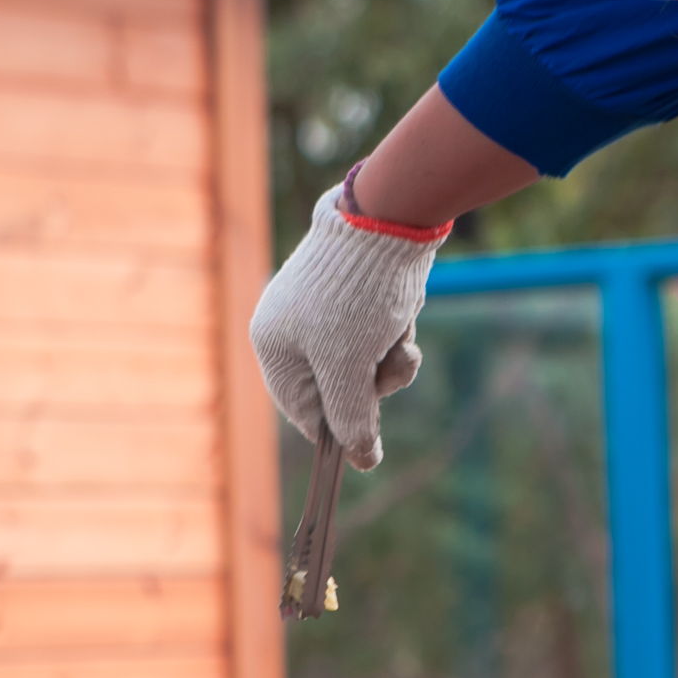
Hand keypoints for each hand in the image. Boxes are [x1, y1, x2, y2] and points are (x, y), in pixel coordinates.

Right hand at [249, 184, 446, 470]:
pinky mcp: (356, 290)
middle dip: (373, 382)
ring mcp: (324, 306)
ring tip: (402, 335)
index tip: (368, 444)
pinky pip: (377, 331)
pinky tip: (405, 312)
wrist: (390, 217)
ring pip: (364, 360)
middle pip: (338, 386)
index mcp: (273, 344)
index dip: (338, 429)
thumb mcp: (350, 368)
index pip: (302, 410)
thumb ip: (351, 419)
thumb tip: (362, 461)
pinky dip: (396, 330)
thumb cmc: (358, 298)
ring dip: (391, 357)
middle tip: (393, 367)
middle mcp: (291, 325)